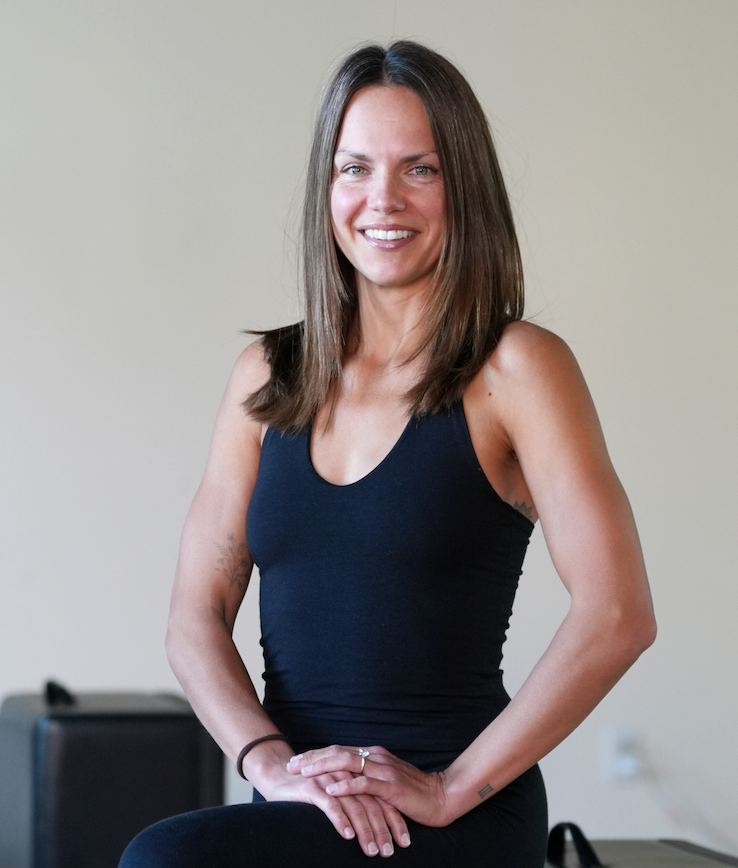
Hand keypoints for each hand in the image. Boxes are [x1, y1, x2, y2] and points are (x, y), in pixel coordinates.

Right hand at [264, 767, 409, 857]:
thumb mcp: (338, 793)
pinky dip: (341, 820)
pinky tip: (348, 836)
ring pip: (354, 806)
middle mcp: (346, 775)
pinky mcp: (313, 788)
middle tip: (391, 851)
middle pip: (372, 802)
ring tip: (373, 850)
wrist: (277, 775)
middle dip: (384, 828)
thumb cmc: (309, 788)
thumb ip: (355, 800)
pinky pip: (330, 805)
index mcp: (356, 774)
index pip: (381, 796)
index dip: (394, 818)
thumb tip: (376, 826)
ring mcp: (330, 780)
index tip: (404, 840)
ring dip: (366, 830)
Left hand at [287, 744, 450, 827]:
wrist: (442, 796)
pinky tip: (331, 789)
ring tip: (303, 773)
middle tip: (291, 765)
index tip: (296, 760)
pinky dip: (346, 785)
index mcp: (374, 755)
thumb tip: (344, 782)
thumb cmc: (413, 792)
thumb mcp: (386, 781)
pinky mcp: (391, 787)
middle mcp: (376, 758)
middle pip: (338, 753)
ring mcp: (384, 771)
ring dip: (322, 767)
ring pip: (347, 763)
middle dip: (312, 758)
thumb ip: (368, 778)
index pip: (338, 750)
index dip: (316, 754)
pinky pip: (365, 784)